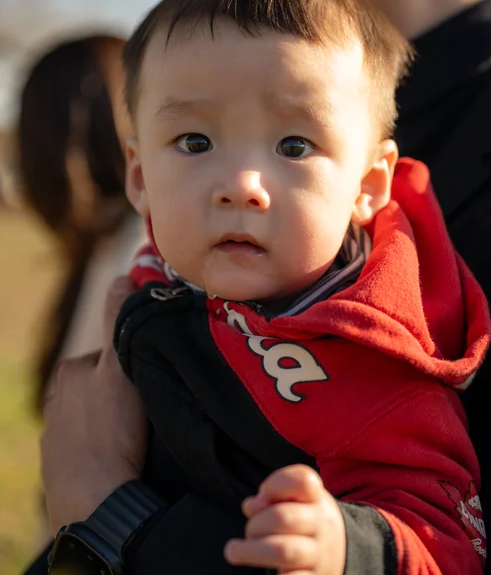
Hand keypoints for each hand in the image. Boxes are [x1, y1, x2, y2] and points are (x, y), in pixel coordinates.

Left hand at [41, 276, 145, 533]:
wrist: (96, 502)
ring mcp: (55, 437)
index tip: (148, 382)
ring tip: (134, 440)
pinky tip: (119, 458)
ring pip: (94, 417)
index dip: (133, 364)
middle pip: (101, 386)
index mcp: (69, 374)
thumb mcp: (121, 367)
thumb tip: (122, 276)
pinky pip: (88, 446)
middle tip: (145, 413)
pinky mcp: (59, 467)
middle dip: (121, 393)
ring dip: (112, 422)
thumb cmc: (111, 432)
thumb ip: (120, 321)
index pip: (109, 356)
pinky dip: (103, 448)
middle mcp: (55, 402)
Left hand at [225, 464, 345, 573]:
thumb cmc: (304, 519)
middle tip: (249, 532)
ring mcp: (318, 555)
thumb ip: (271, 496)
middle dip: (256, 524)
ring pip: (283, 551)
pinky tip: (270, 574)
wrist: (340, 553)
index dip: (275, 484)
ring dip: (251, 551)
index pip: (302, 481)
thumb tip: (251, 506)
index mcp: (317, 498)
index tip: (264, 494)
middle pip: (282, 518)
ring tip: (233, 551)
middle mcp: (321, 524)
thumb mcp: (295, 500)